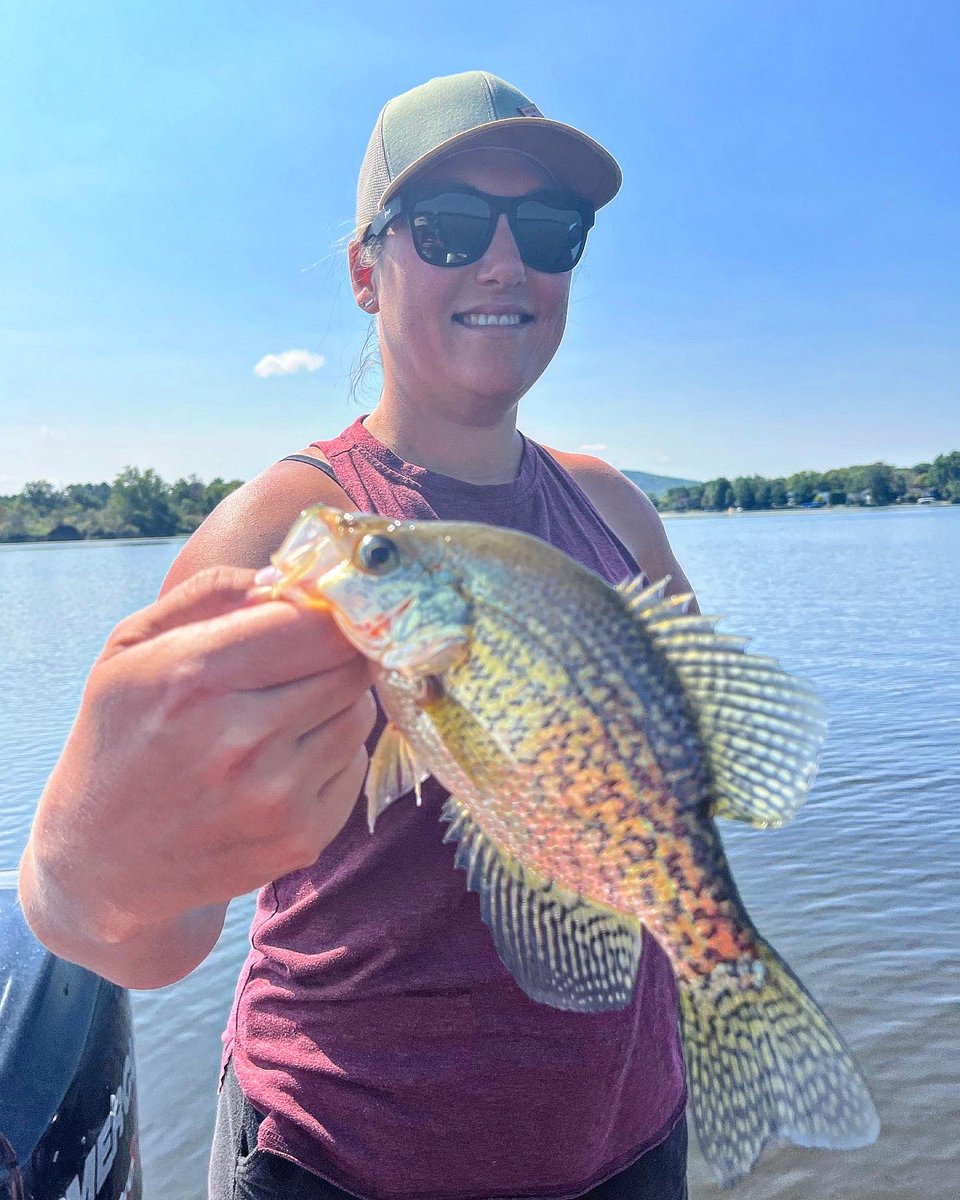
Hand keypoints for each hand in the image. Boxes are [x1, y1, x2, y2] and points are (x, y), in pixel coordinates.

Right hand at [22, 565, 374, 952]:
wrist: (102, 865)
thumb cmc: (119, 738)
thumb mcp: (132, 648)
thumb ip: (211, 593)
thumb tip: (289, 576)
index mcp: (191, 678)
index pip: (316, 624)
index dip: (326, 611)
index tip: (316, 614)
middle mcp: (239, 741)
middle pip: (349, 666)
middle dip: (333, 655)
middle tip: (300, 663)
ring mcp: (276, 797)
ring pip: (359, 714)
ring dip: (334, 704)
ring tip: (282, 715)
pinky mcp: (303, 838)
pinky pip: (355, 765)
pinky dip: (332, 754)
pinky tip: (282, 762)